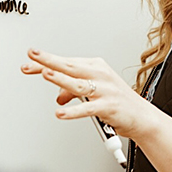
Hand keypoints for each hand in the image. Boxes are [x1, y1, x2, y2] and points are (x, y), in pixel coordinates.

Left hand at [20, 48, 153, 139]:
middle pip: (70, 67)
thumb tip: (58, 97)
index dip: (45, 61)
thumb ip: (72, 92)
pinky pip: (88, 109)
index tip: (30, 59)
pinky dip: (73, 111)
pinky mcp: (108, 106)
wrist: (141, 116)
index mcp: (96, 67)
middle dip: (49, 61)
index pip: (66, 62)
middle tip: (33, 56)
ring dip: (61, 80)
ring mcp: (105, 90)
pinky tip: (61, 112)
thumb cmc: (117, 100)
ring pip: (78, 84)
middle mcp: (100, 75)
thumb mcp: (93, 92)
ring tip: (46, 75)